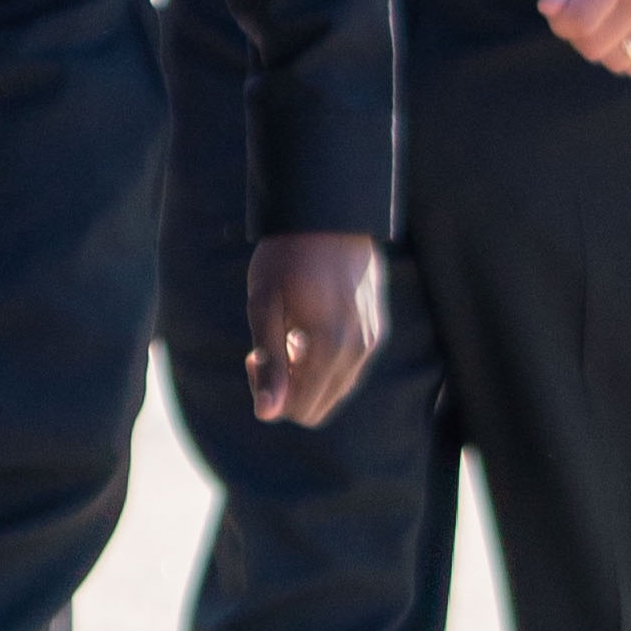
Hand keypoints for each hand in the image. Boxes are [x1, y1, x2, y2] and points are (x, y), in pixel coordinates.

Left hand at [244, 231, 386, 428]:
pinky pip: (349, 368)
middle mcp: (358, 351)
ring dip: (306, 374)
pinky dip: (325, 360)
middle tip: (266, 349)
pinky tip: (308, 327)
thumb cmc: (287, 257)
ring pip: (335, 388)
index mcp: (329, 348)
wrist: (329, 215)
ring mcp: (371, 341)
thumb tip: (267, 415)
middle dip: (287, 389)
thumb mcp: (264, 307)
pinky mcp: (376, 330)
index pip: (300, 410)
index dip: (269, 394)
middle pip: (318, 406)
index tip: (254, 357)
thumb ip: (269, 364)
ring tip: (288, 334)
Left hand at [535, 0, 630, 80]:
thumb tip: (549, 8)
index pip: (576, 22)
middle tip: (588, 14)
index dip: (561, 21)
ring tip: (613, 20)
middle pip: (594, 47)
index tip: (565, 9)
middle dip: (581, 36)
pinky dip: (630, 57)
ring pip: (617, 62)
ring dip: (606, 47)